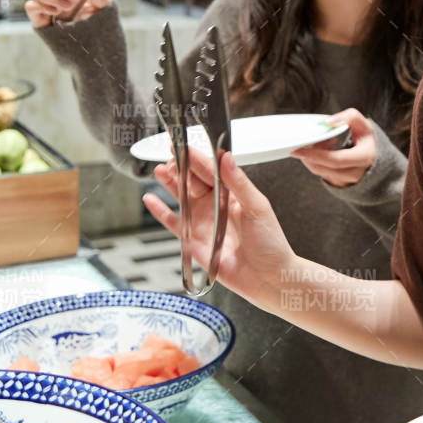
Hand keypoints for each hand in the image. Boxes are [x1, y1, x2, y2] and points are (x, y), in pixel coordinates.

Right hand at [144, 147, 296, 308]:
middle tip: (170, 156)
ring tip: (160, 170)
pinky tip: (151, 199)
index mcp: (233, 194)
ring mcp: (204, 222)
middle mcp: (216, 206)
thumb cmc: (270, 243)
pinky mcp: (194, 241)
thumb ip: (239, 182)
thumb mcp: (257, 206)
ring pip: (182, 197)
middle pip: (194, 181)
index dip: (197, 158)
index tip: (185, 146)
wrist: (267, 277)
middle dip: (181, 167)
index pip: (211, 171)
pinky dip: (161, 212)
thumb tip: (226, 158)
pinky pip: (173, 223)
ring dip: (170, 183)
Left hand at [290, 108, 375, 186]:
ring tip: (317, 142)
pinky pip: (320, 173)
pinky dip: (314, 161)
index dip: (316, 154)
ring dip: (311, 157)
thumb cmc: (366, 141)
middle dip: (310, 154)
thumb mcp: (364, 125)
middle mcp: (356, 173)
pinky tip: (320, 150)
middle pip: (324, 167)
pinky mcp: (337, 183)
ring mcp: (346, 181)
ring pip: (319, 171)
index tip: (299, 149)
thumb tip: (329, 122)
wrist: (373, 159)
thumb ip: (350, 117)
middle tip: (304, 141)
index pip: (336, 160)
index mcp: (364, 158)